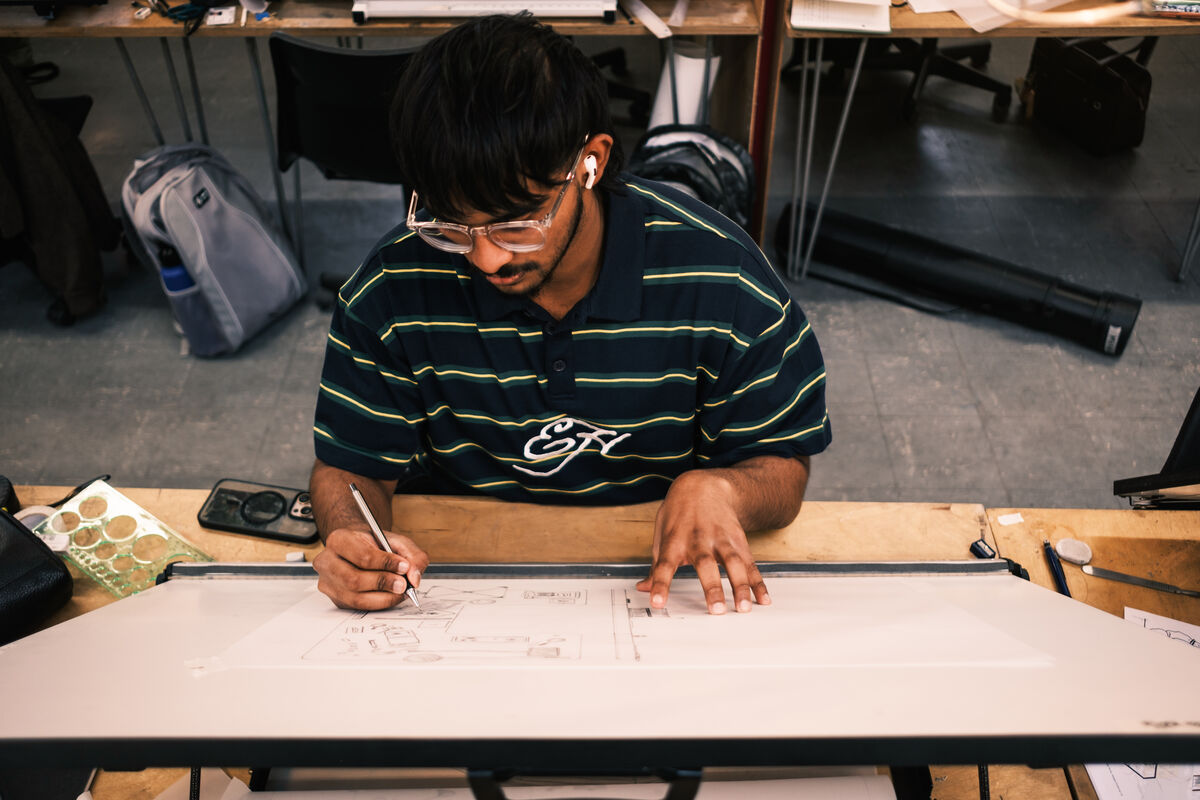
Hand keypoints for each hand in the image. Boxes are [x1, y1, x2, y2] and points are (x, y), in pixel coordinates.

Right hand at [313, 527, 428, 609]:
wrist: (358, 548)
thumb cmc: (374, 544)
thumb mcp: (395, 541)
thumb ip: (411, 555)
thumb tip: (414, 578)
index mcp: (339, 540)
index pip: (361, 556)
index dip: (385, 563)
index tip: (404, 566)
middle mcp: (327, 561)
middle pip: (353, 579)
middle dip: (383, 583)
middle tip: (403, 584)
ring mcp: (328, 582)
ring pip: (354, 597)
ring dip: (382, 597)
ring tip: (399, 591)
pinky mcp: (335, 599)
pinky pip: (357, 607)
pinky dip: (377, 604)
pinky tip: (389, 596)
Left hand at [635, 470, 769, 614]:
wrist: (704, 487)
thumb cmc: (679, 515)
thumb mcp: (661, 534)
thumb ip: (655, 566)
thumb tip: (643, 588)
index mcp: (674, 541)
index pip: (664, 564)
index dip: (660, 584)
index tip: (657, 602)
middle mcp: (699, 540)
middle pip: (706, 564)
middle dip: (712, 587)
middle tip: (716, 610)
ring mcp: (721, 540)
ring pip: (733, 563)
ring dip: (740, 586)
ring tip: (743, 607)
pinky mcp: (738, 542)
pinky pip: (750, 564)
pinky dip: (758, 582)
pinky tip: (763, 599)